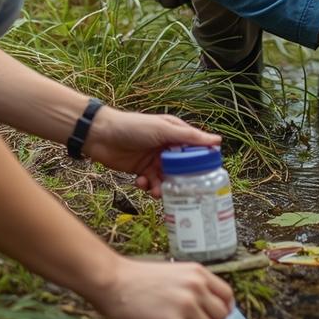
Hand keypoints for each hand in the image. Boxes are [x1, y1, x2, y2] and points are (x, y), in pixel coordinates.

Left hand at [86, 106, 221, 194]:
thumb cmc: (133, 127)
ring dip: (163, 187)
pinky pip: (151, 183)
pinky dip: (147, 186)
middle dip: (182, 181)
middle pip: (182, 169)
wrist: (100, 135)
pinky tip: (141, 183)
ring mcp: (154, 160)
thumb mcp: (163, 130)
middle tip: (182, 191)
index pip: (196, 150)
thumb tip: (217, 141)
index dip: (203, 163)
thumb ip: (189, 137)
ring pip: (166, 179)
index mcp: (176, 134)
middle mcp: (167, 148)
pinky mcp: (141, 171)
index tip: (209, 177)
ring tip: (156, 192)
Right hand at [88, 256, 234, 318]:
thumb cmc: (136, 280)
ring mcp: (187, 306)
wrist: (112, 282)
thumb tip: (203, 312)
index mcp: (198, 273)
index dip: (224, 311)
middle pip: (221, 317)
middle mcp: (197, 287)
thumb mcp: (172, 274)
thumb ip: (190, 288)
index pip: (227, 295)